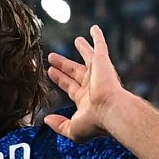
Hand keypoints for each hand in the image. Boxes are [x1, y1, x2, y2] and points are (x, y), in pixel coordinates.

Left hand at [44, 25, 124, 141]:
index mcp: (85, 100)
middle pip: (75, 71)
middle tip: (52, 57)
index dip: (60, 80)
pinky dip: (98, 37)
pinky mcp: (103, 63)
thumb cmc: (94, 123)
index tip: (51, 72)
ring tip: (77, 40)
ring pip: (88, 57)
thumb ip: (59, 125)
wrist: (111, 112)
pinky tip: (94, 29)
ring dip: (82, 49)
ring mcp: (98, 73)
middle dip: (64, 65)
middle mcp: (92, 86)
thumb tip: (47, 120)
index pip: (70, 87)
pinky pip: (100, 46)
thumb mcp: (72, 129)